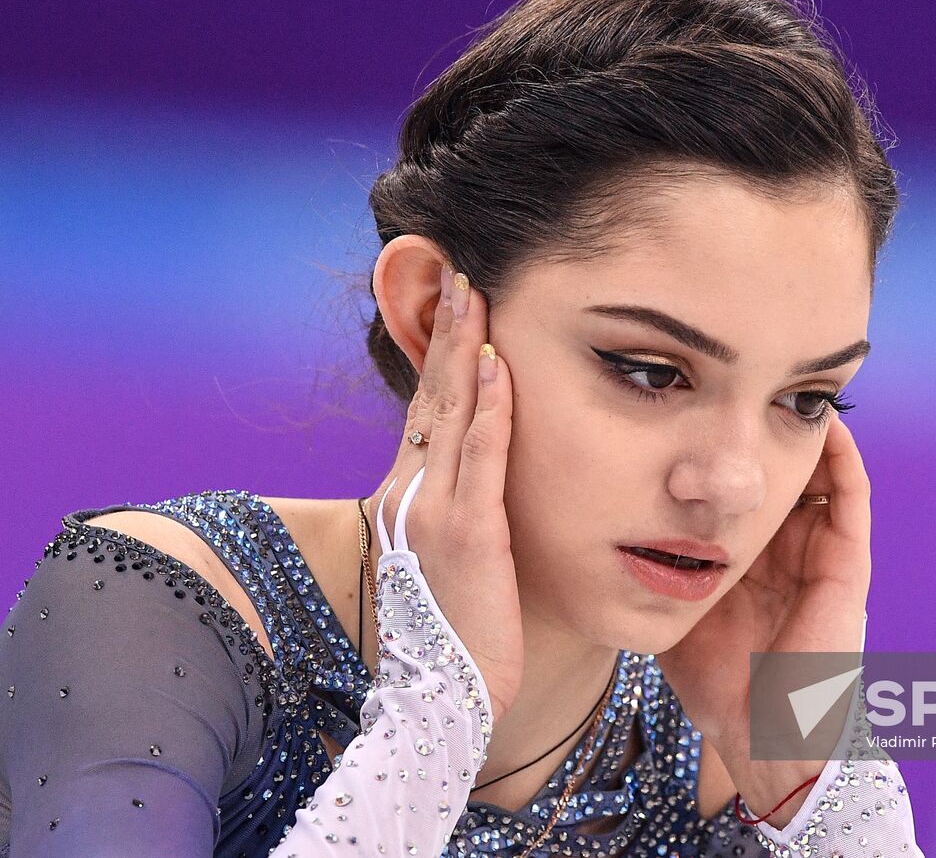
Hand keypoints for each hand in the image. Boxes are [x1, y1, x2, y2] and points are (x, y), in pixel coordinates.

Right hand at [368, 262, 522, 720]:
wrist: (443, 694)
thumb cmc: (456, 631)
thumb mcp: (448, 560)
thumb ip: (458, 511)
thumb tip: (477, 478)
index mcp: (409, 497)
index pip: (425, 408)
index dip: (439, 355)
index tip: (455, 305)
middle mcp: (412, 493)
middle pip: (431, 395)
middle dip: (447, 331)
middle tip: (461, 272)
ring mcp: (434, 510)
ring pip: (450, 411)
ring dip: (464, 347)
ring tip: (477, 293)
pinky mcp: (467, 533)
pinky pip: (479, 455)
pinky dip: (486, 406)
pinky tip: (495, 363)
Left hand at [656, 413, 871, 822]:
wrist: (767, 737)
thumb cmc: (718, 685)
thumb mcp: (675, 608)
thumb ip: (652, 568)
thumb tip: (600, 527)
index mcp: (753, 557)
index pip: (742, 488)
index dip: (727, 450)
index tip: (698, 402)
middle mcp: (790, 548)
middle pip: (780, 472)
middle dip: (764, 430)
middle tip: (742, 379)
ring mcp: (822, 554)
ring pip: (819, 475)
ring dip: (803, 434)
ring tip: (782, 388)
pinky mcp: (848, 565)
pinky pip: (852, 499)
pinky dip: (842, 460)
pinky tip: (824, 426)